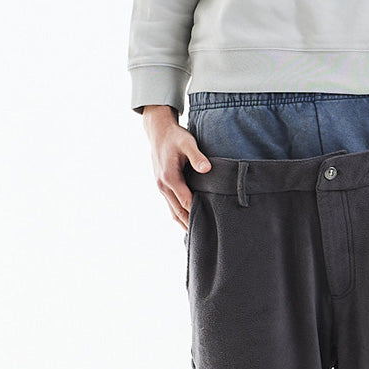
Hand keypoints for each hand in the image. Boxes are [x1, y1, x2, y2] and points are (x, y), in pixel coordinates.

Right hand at [142, 106, 211, 230]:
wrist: (158, 131)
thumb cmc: (175, 136)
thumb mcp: (188, 142)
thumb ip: (197, 156)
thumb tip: (206, 169)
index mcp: (169, 177)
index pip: (185, 201)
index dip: (197, 213)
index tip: (210, 224)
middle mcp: (163, 185)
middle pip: (178, 212)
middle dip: (190, 224)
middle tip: (206, 237)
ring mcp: (161, 187)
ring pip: (173, 211)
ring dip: (184, 223)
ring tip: (198, 236)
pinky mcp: (163, 186)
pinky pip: (171, 205)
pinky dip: (179, 215)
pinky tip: (189, 222)